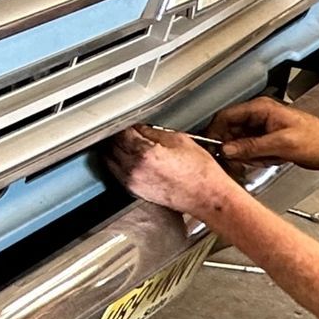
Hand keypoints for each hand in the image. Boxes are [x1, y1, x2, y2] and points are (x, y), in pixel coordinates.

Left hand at [107, 125, 241, 215]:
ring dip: (115, 149)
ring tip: (128, 143)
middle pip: (112, 145)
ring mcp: (132, 182)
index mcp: (144, 153)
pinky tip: (132, 158)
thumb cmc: (200, 172)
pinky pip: (117, 173)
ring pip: (110, 159)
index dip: (124, 123)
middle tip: (128, 130)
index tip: (129, 121)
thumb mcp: (180, 140)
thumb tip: (140, 127)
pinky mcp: (135, 191)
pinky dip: (119, 163)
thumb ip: (154, 131)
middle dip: (117, 136)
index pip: (121, 132)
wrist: (208, 198)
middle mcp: (133, 169)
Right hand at [207, 97, 318, 170]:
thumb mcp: (281, 144)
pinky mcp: (268, 138)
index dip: (216, 131)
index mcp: (261, 108)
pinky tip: (269, 160)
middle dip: (233, 147)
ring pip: (240, 141)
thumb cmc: (317, 140)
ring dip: (247, 154)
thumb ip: (251, 146)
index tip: (211, 147)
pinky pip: (251, 148)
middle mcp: (259, 115)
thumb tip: (226, 149)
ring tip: (263, 159)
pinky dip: (255, 157)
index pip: (226, 116)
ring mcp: (263, 127)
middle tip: (236, 160)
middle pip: (231, 129)